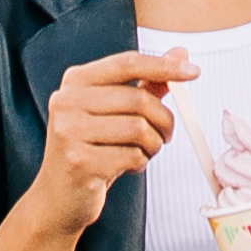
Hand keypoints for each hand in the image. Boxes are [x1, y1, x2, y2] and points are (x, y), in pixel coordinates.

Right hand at [16, 48, 191, 242]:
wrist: (58, 196)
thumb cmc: (90, 149)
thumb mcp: (113, 112)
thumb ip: (145, 83)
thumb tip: (180, 54)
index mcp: (76, 81)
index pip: (127, 63)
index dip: (163, 66)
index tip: (192, 72)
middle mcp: (67, 101)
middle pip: (138, 99)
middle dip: (163, 120)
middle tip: (165, 135)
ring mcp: (70, 132)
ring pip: (139, 129)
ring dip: (153, 144)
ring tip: (143, 152)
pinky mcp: (79, 162)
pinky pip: (132, 156)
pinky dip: (140, 163)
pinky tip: (126, 166)